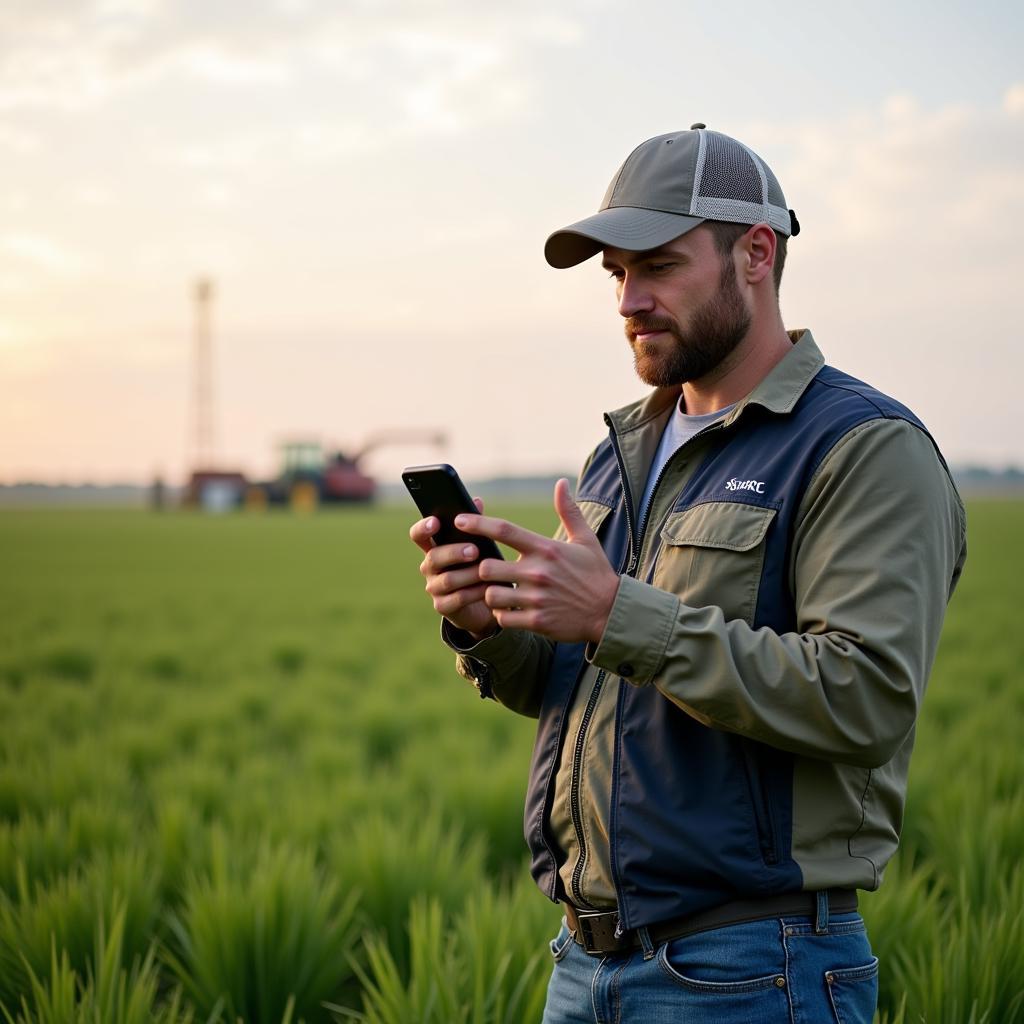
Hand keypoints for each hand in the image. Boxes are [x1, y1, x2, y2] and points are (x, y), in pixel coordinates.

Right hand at [410, 497, 498, 639]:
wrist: (484, 603)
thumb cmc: (479, 566)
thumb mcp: (479, 544)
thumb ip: (475, 524)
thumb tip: (477, 501)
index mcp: (434, 547)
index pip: (418, 535)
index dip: (423, 528)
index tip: (435, 522)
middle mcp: (429, 567)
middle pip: (433, 557)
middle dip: (454, 552)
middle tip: (474, 550)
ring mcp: (434, 588)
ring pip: (447, 579)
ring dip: (469, 574)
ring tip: (486, 570)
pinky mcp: (443, 607)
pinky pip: (457, 599)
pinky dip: (474, 592)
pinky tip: (488, 588)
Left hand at [454, 479, 619, 644]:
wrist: (611, 611)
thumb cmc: (595, 573)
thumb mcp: (585, 539)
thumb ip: (568, 511)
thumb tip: (561, 483)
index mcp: (546, 549)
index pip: (505, 530)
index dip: (478, 524)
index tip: (459, 519)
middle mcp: (538, 572)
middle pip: (488, 567)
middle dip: (482, 569)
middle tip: (487, 571)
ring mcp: (536, 598)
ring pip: (491, 595)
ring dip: (491, 594)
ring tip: (500, 592)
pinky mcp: (537, 621)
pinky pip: (503, 618)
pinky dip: (502, 615)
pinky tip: (510, 610)